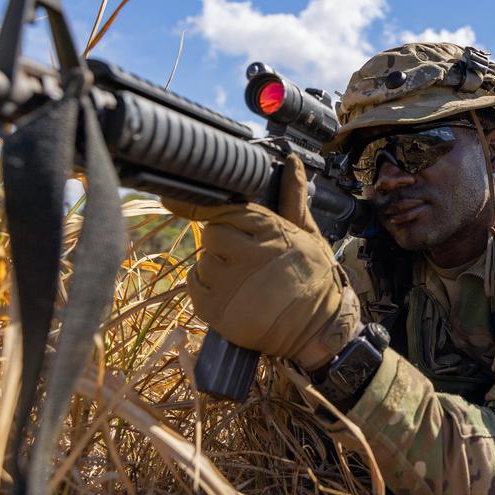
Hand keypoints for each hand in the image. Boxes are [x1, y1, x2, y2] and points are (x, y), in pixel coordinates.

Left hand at [163, 153, 360, 370]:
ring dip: (216, 266)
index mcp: (272, 233)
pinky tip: (230, 292)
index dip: (207, 207)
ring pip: (203, 259)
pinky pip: (194, 284)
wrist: (319, 330)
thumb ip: (293, 198)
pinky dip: (205, 286)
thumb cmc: (316, 280)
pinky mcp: (217, 310)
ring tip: (243, 279)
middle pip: (211, 233)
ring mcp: (232, 285)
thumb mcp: (309, 235)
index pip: (226, 209)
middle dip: (223, 242)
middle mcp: (250, 257)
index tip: (175, 199)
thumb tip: (291, 164)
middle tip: (244, 255)